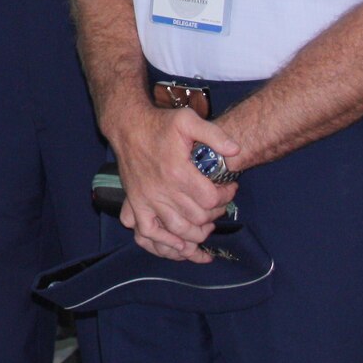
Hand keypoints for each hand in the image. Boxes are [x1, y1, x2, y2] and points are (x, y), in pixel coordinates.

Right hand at [106, 105, 238, 261]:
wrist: (127, 126)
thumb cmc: (159, 123)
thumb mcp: (188, 120)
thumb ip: (214, 135)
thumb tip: (235, 151)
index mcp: (177, 171)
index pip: (211, 199)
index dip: (226, 196)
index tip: (230, 188)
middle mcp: (162, 189)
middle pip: (199, 217)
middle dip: (216, 213)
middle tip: (219, 204)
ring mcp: (147, 199)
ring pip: (179, 230)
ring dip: (197, 232)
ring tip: (206, 223)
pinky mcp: (136, 202)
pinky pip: (148, 232)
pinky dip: (164, 242)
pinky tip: (180, 243)